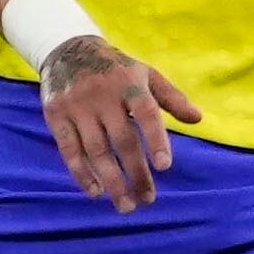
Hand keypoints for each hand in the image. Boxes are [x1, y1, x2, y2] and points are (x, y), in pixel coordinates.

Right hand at [39, 35, 201, 213]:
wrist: (68, 48)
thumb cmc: (116, 68)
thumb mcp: (146, 74)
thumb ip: (172, 98)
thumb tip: (198, 119)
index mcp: (130, 84)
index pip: (146, 114)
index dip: (156, 140)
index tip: (164, 167)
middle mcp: (103, 95)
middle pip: (122, 141)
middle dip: (136, 174)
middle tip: (147, 200)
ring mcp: (77, 106)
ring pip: (96, 151)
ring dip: (112, 182)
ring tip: (126, 205)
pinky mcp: (56, 115)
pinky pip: (69, 150)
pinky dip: (82, 174)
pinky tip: (96, 193)